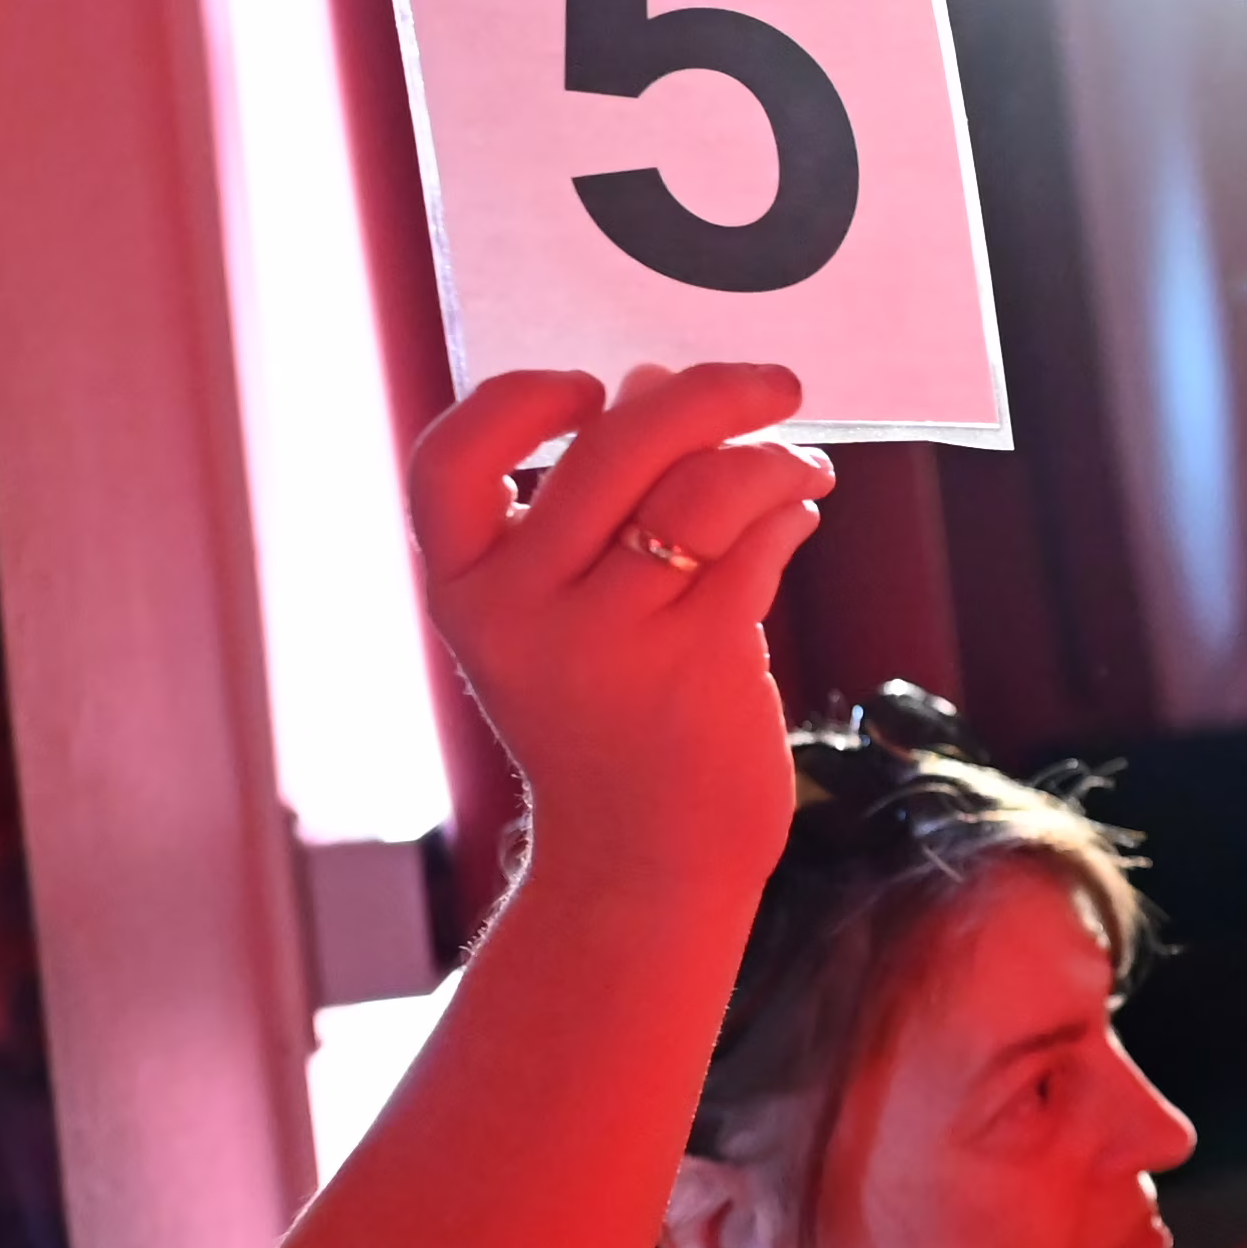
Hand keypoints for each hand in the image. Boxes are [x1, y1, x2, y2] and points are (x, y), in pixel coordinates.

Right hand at [406, 366, 835, 882]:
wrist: (643, 867)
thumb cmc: (606, 722)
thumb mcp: (562, 617)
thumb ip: (591, 505)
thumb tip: (649, 380)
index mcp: (465, 593)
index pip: (447, 464)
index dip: (515, 403)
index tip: (589, 386)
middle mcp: (522, 615)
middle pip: (611, 450)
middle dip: (707, 394)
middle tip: (772, 383)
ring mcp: (608, 643)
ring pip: (703, 489)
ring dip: (769, 457)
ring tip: (799, 465)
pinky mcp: (696, 665)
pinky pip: (755, 542)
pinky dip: (788, 509)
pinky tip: (799, 513)